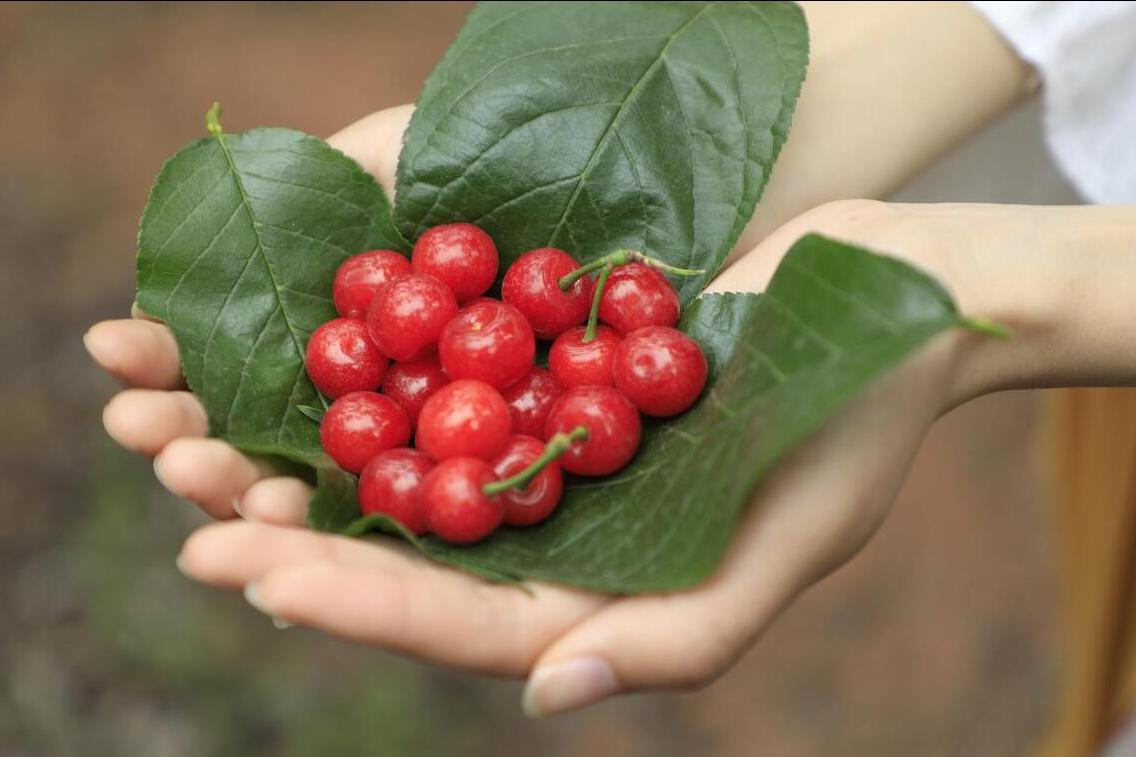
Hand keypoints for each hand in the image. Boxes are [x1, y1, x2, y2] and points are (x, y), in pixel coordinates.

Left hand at [90, 178, 1062, 715]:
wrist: (886, 306)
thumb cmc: (855, 429)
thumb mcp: (793, 543)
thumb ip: (681, 636)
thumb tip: (543, 697)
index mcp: (613, 592)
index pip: (472, 622)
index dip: (369, 608)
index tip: (267, 582)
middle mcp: (571, 532)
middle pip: (422, 558)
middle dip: (311, 551)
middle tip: (199, 532)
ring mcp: (557, 454)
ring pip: (420, 478)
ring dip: (321, 472)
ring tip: (212, 461)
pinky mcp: (552, 378)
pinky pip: (452, 388)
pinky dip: (381, 385)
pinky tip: (308, 368)